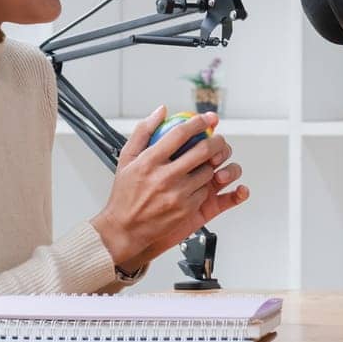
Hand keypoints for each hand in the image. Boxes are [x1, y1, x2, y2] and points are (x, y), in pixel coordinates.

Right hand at [90, 106, 247, 271]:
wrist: (125, 230)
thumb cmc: (125, 194)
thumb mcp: (126, 159)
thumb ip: (143, 132)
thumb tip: (161, 111)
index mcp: (149, 162)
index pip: (179, 134)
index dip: (197, 122)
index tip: (207, 118)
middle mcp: (164, 177)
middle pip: (202, 150)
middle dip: (216, 141)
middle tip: (217, 138)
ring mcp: (177, 195)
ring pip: (208, 171)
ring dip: (210, 165)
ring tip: (203, 164)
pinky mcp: (186, 210)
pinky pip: (205, 191)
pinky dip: (204, 185)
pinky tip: (195, 184)